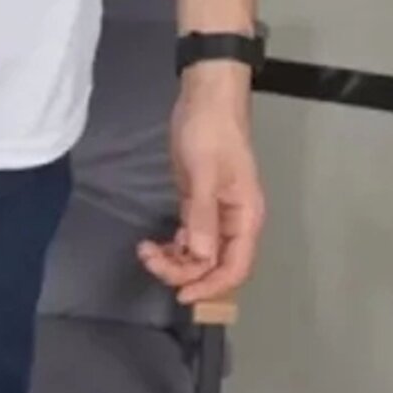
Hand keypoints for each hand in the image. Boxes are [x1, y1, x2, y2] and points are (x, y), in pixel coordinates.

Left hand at [137, 64, 265, 305]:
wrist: (205, 98)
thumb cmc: (210, 132)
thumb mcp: (204, 173)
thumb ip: (203, 216)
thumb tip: (200, 257)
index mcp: (246, 217)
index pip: (235, 267)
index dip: (211, 286)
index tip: (182, 294)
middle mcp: (234, 222)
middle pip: (214, 265)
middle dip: (184, 271)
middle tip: (151, 260)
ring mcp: (216, 214)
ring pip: (199, 254)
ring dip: (175, 261)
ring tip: (146, 251)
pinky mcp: (198, 204)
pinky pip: (189, 238)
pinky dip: (173, 246)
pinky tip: (154, 245)